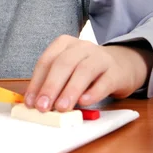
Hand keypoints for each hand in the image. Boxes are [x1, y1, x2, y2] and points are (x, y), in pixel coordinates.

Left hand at [24, 35, 152, 111]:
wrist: (122, 65)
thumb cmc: (88, 71)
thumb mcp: (69, 71)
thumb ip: (54, 84)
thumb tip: (37, 103)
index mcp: (65, 44)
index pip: (47, 61)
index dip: (37, 82)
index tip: (31, 102)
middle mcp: (82, 47)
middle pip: (63, 63)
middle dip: (51, 86)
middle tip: (43, 107)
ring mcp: (100, 57)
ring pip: (83, 71)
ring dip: (70, 90)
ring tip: (61, 108)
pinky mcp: (116, 72)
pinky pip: (104, 81)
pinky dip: (93, 93)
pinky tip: (84, 102)